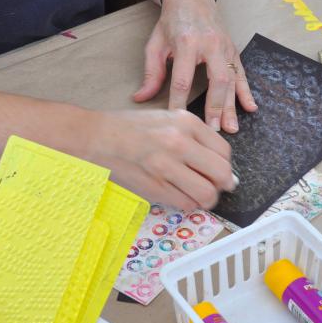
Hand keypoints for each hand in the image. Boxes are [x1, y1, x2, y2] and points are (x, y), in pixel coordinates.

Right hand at [89, 108, 236, 209]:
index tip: (220, 172)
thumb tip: (220, 164)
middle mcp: (179, 143)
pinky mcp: (154, 187)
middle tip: (215, 186)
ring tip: (197, 193)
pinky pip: (186, 204)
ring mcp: (166, 167)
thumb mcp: (168, 119)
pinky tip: (178, 194)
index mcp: (186, 122)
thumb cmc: (130, 128)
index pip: (224, 151)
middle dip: (222, 185)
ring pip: (206, 194)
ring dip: (207, 199)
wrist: (96, 137)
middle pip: (221, 174)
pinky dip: (187, 204)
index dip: (225, 166)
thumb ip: (194, 137)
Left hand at [133, 0, 256, 132]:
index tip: (177, 121)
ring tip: (231, 128)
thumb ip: (151, 73)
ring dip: (232, 106)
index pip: (183, 79)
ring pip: (232, 80)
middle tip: (212, 130)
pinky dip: (246, 92)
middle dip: (215, 108)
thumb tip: (141, 98)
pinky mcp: (233, 50)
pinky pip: (242, 74)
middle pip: (216, 81)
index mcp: (187, 42)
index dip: (179, 102)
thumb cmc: (172, 21)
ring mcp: (225, 47)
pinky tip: (250, 107)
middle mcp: (210, 45)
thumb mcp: (155, 44)